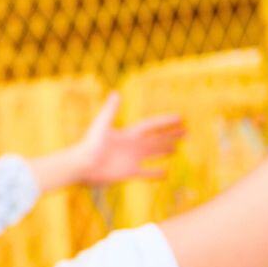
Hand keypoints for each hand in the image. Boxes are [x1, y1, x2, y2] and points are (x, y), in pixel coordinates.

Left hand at [56, 93, 184, 187]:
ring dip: (165, 151)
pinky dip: (156, 174)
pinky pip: (145, 174)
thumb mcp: (101, 125)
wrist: (80, 166)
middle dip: (170, 136)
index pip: (151, 126)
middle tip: (187, 133)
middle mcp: (131, 146)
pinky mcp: (128, 173)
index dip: (165, 122)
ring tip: (178, 149)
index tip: (181, 118)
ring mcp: (130, 160)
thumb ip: (110, 110)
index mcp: (127, 134)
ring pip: (152, 154)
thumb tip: (116, 92)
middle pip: (155, 139)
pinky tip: (167, 173)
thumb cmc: (89, 145)